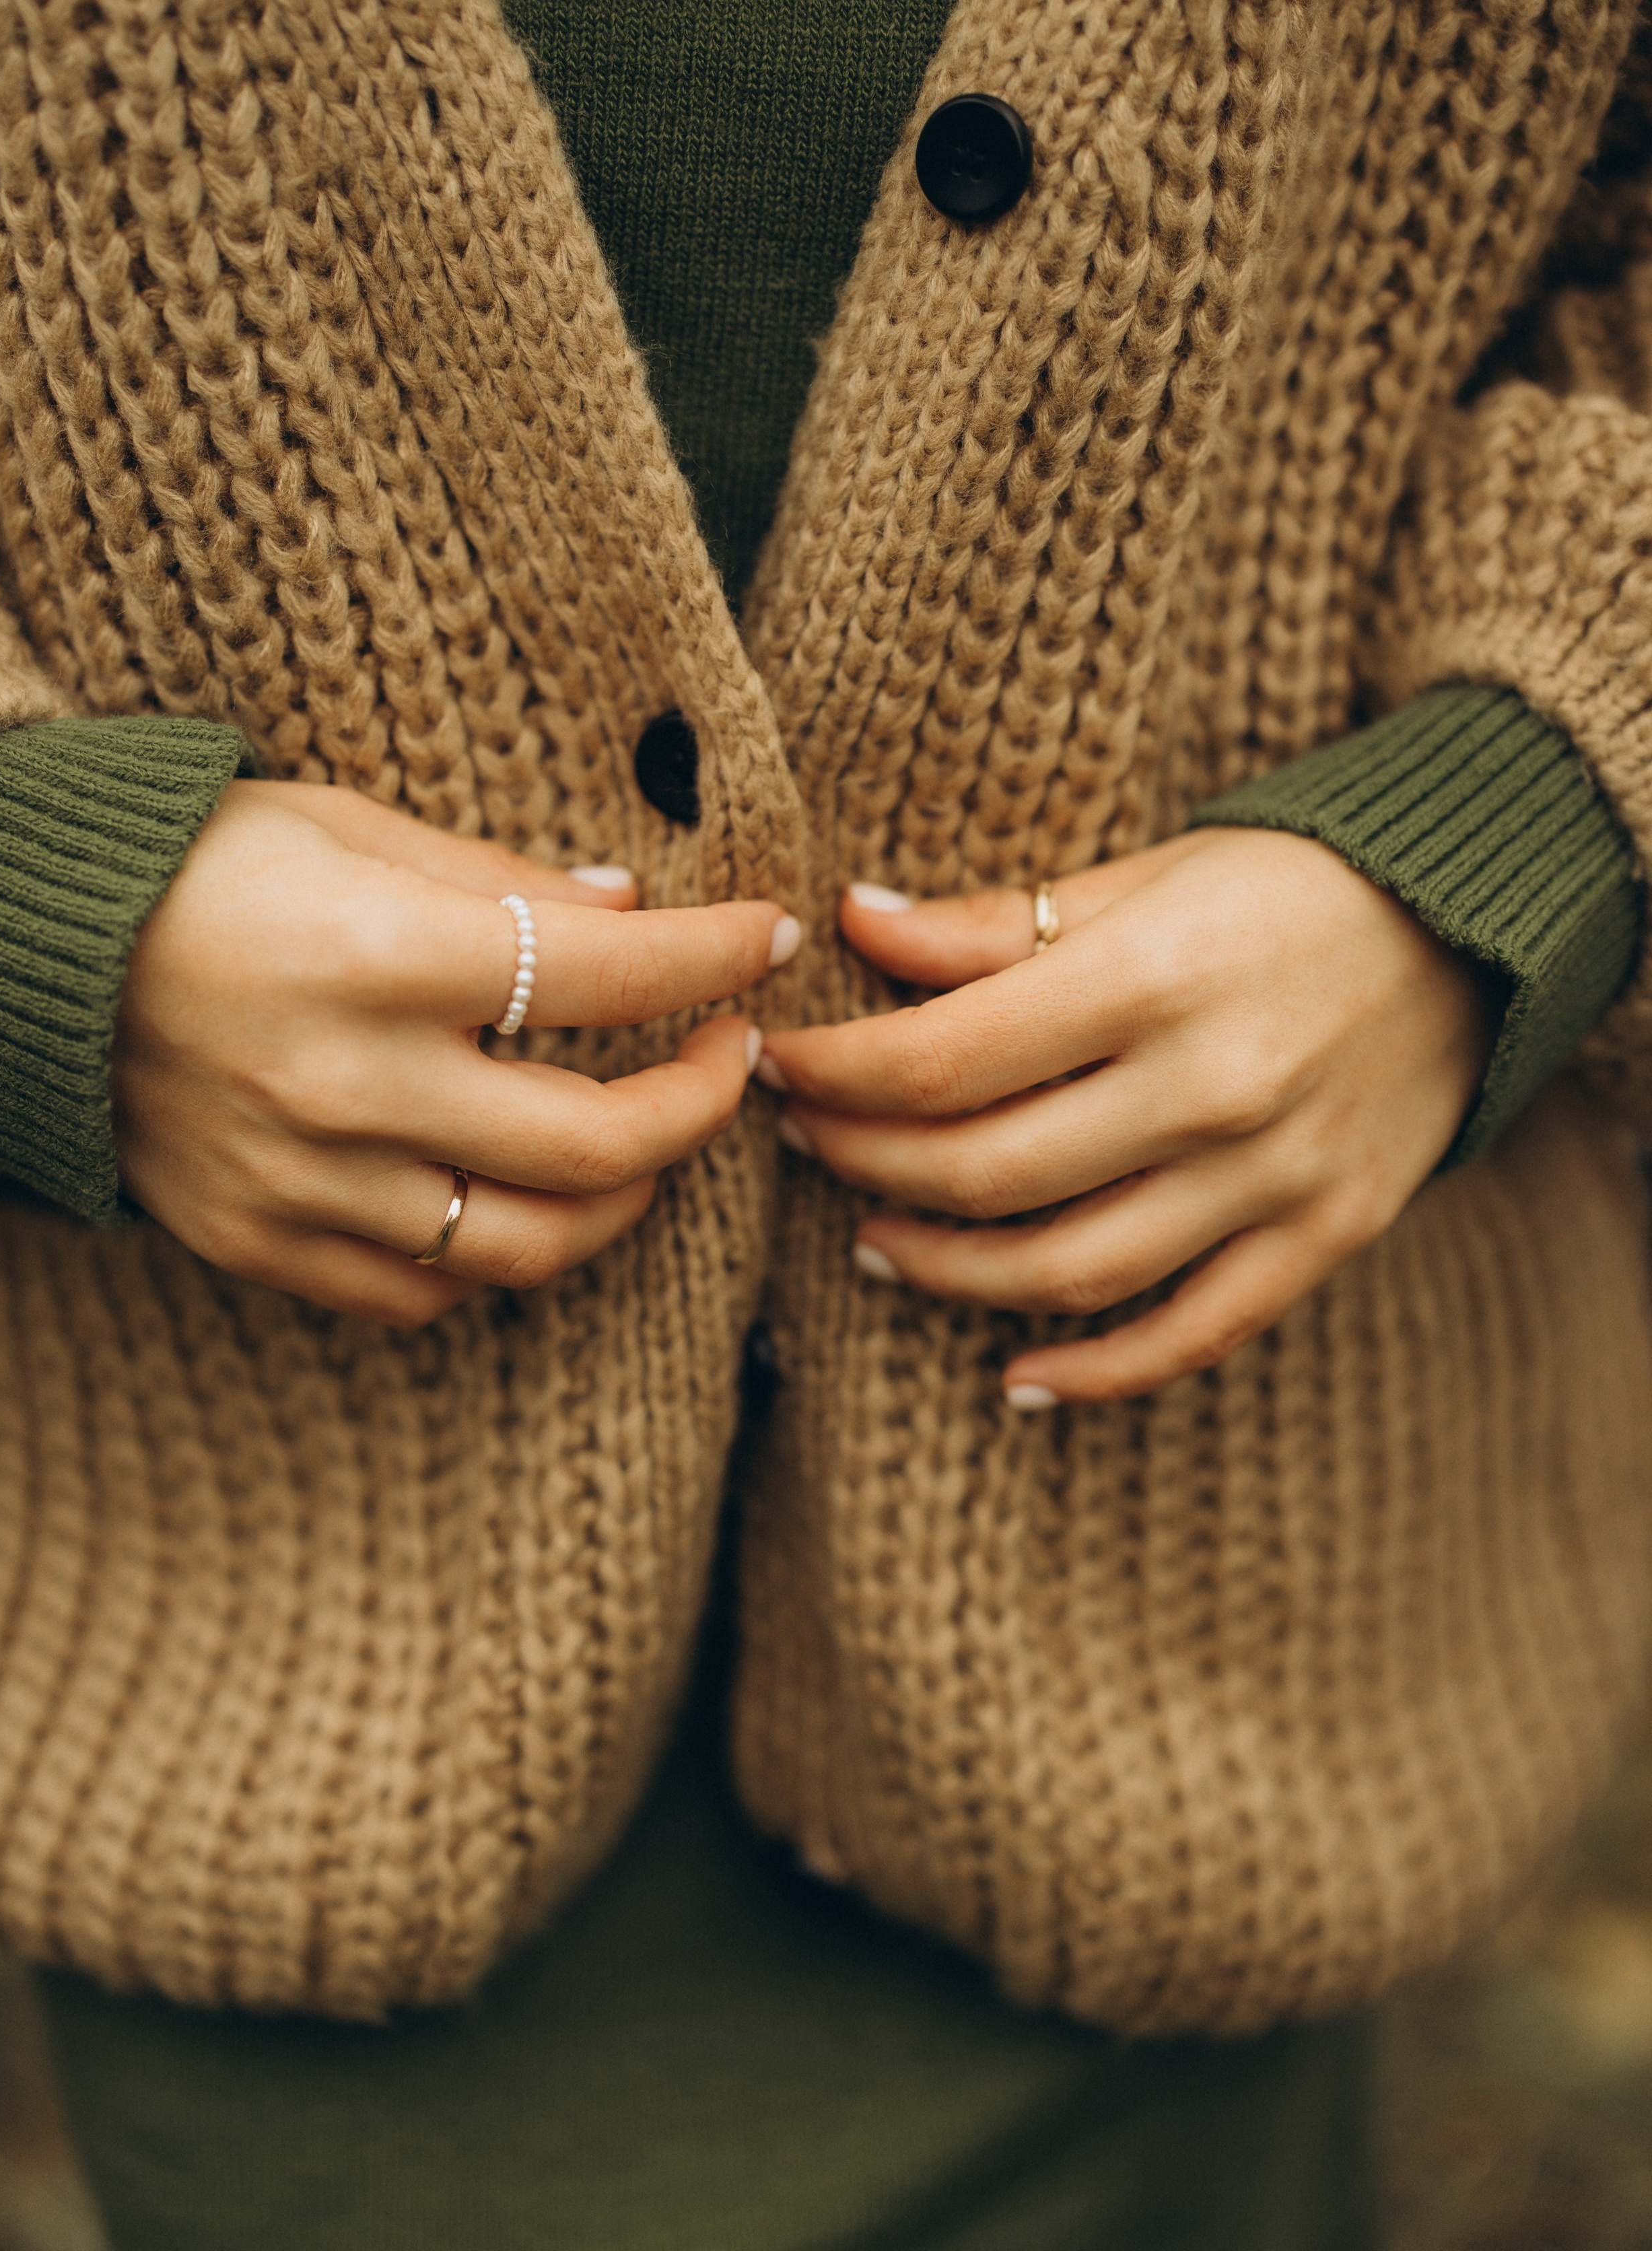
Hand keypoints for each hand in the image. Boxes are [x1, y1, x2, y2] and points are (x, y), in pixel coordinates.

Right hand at [115, 779, 797, 1324]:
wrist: (16, 950)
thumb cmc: (192, 864)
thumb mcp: (346, 824)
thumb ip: (498, 881)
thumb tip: (635, 915)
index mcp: (373, 955)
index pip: (602, 974)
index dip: (710, 960)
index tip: (762, 942)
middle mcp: (345, 1085)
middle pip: (594, 1147)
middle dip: (702, 1105)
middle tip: (734, 1059)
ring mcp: (302, 1184)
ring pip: (526, 1248)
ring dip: (620, 1204)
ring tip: (645, 1147)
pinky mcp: (261, 1242)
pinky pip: (424, 1294)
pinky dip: (497, 1258)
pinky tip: (518, 1198)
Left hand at [758, 830, 1494, 1404]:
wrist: (1473, 926)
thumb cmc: (1284, 887)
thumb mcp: (1141, 874)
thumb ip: (994, 921)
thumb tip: (854, 925)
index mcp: (1150, 979)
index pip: (943, 1060)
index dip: (836, 1074)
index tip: (778, 1066)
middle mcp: (1210, 1088)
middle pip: (984, 1173)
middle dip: (865, 1165)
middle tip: (809, 1147)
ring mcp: (1271, 1176)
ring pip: (1067, 1270)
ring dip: (948, 1273)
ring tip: (877, 1246)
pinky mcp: (1321, 1235)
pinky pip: (1190, 1335)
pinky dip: (1096, 1371)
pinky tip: (1016, 1376)